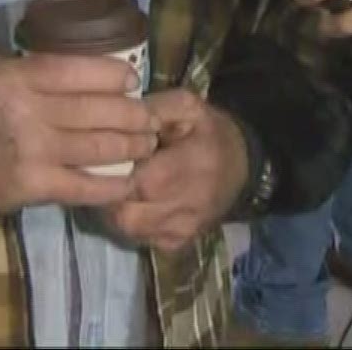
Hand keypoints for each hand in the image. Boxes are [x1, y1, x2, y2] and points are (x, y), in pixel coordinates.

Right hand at [0, 53, 159, 215]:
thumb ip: (32, 67)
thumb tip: (84, 66)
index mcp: (17, 78)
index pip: (78, 71)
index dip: (113, 75)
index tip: (132, 80)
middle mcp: (28, 113)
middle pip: (98, 111)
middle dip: (133, 115)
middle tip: (149, 118)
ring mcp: (33, 153)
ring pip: (99, 147)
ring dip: (131, 147)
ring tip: (145, 144)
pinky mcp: (34, 187)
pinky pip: (84, 186)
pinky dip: (111, 184)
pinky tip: (128, 180)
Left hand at [102, 89, 247, 253]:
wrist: (242, 167)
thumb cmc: (210, 133)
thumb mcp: (188, 108)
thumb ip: (154, 108)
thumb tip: (120, 115)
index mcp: (191, 167)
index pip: (137, 181)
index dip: (116, 168)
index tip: (110, 153)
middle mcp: (187, 208)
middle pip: (126, 210)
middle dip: (110, 189)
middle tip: (109, 169)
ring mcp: (181, 230)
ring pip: (127, 227)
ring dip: (116, 206)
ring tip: (120, 183)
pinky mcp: (176, 243)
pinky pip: (139, 238)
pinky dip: (130, 220)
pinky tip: (136, 200)